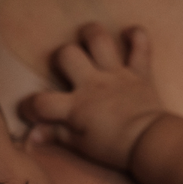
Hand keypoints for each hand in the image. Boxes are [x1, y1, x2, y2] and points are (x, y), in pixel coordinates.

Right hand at [21, 23, 162, 168]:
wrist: (151, 143)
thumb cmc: (116, 148)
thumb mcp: (82, 146)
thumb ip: (57, 136)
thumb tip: (32, 135)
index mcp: (76, 106)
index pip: (42, 102)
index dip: (30, 107)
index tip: (33, 113)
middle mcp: (93, 84)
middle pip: (67, 55)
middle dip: (61, 58)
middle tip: (67, 69)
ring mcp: (116, 75)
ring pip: (99, 40)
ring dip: (91, 35)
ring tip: (88, 40)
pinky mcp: (139, 73)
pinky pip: (140, 46)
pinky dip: (137, 37)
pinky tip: (128, 35)